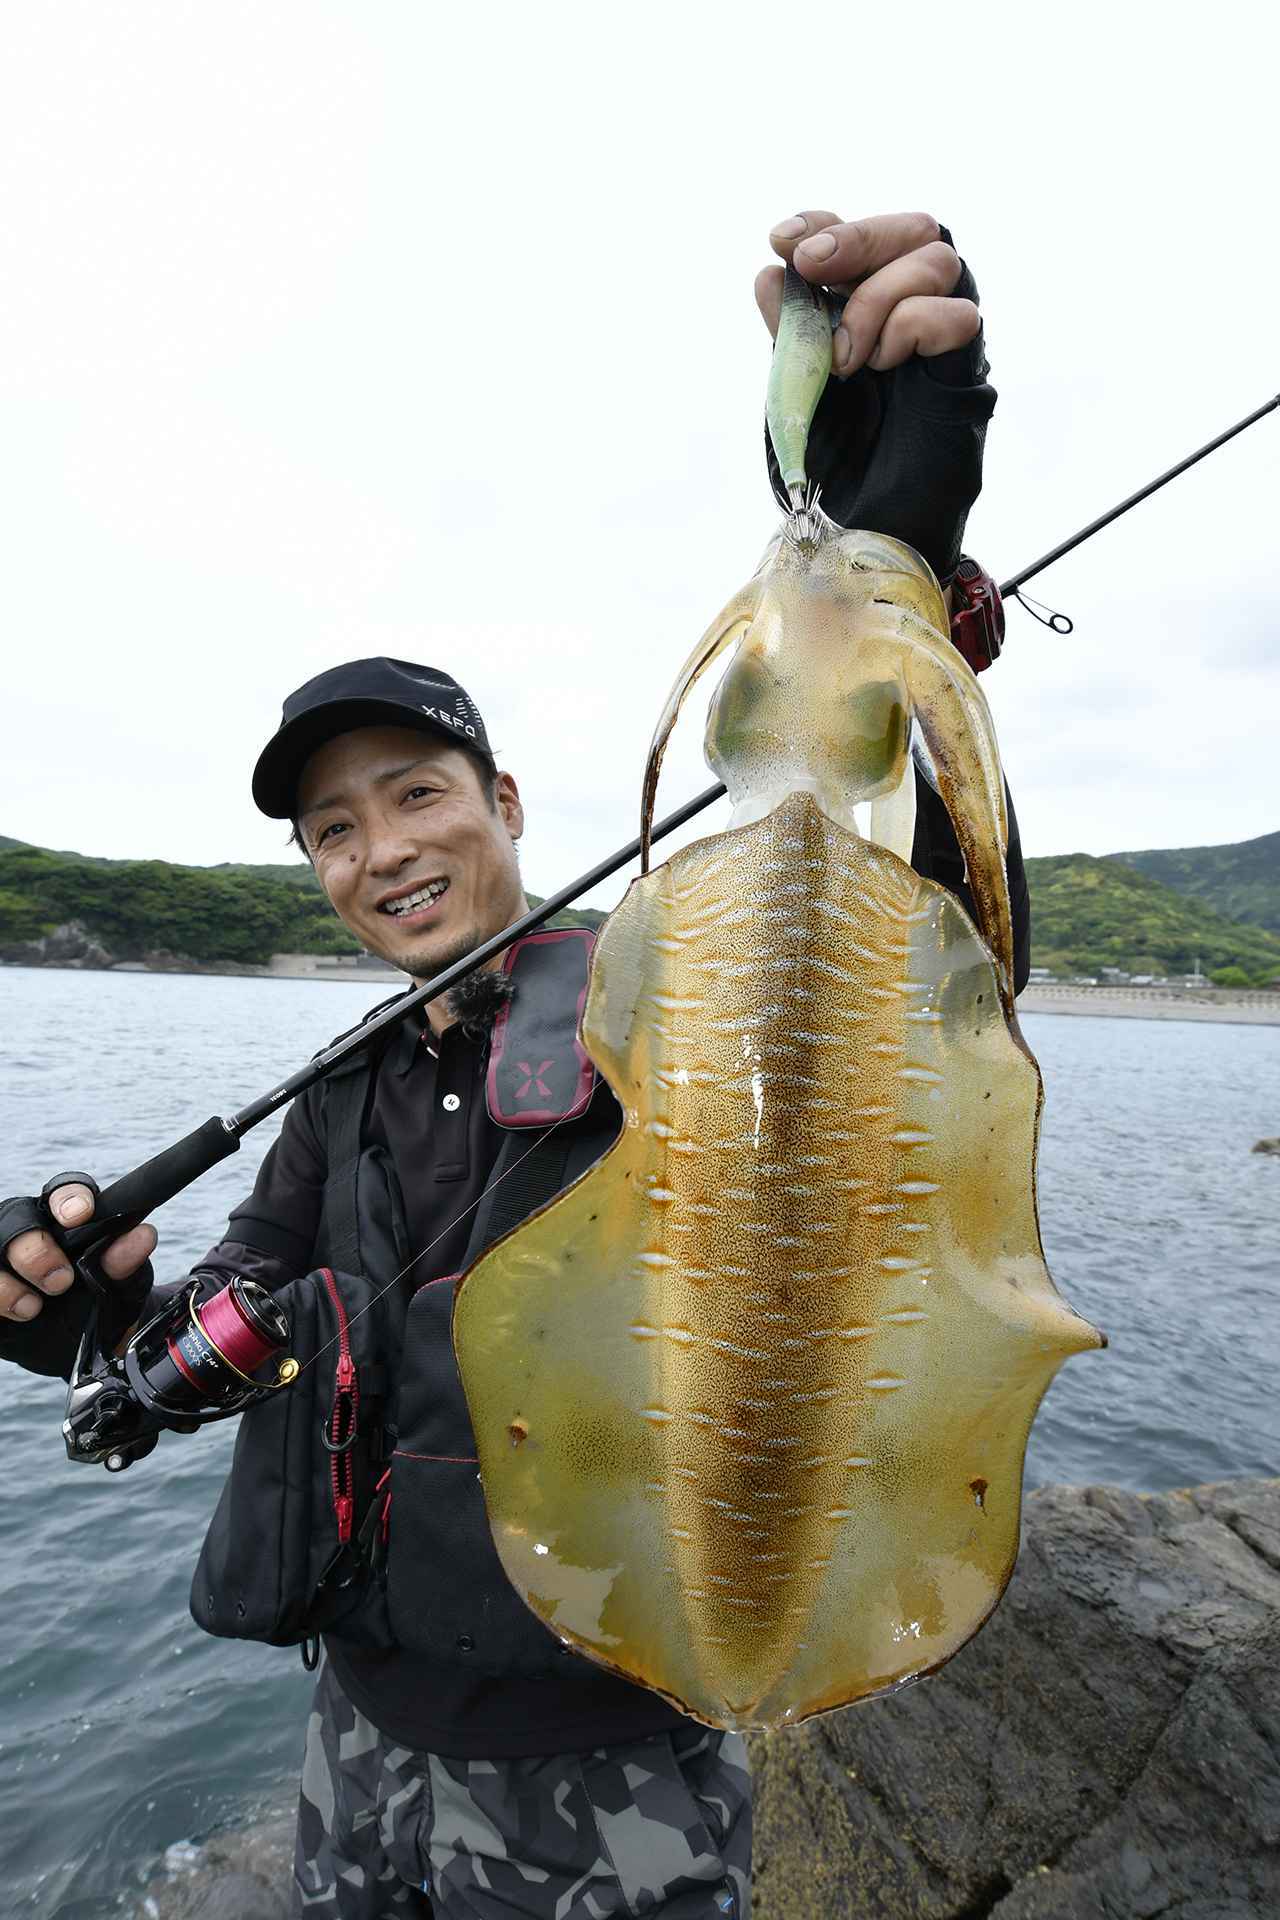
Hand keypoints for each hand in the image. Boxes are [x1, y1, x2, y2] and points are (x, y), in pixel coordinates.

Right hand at [0, 1180, 156, 1322]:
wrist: (82, 1345)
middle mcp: (31, 1230)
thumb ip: (126, 1262)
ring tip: (34, 1307)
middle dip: (36, 1249)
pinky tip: (20, 1314)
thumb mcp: (119, 1286)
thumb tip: (143, 1235)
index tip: (81, 1215)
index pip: (65, 1191)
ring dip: (8, 1283)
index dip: (70, 1198)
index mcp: (68, 1219)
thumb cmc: (101, 1301)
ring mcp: (4, 1259)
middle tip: (61, 1281)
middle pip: (19, 1218)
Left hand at [754, 208, 995, 584]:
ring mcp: (942, 346)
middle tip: (814, 267)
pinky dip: (912, 326)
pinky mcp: (964, 378)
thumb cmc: (830, 477)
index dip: (824, 222)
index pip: (861, 238)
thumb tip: (769, 274)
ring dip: (878, 297)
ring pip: (938, 259)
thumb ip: (789, 339)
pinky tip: (882, 365)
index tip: (781, 240)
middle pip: (912, 228)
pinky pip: (960, 316)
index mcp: (865, 316)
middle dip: (857, 237)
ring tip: (847, 358)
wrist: (859, 536)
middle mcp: (910, 319)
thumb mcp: (792, 399)